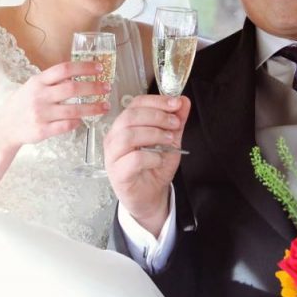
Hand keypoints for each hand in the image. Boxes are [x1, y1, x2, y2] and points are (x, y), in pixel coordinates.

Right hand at [0, 61, 109, 153]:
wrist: (4, 126)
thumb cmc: (22, 104)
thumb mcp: (33, 86)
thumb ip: (52, 81)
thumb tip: (80, 74)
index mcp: (38, 81)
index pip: (64, 69)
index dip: (84, 67)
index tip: (99, 67)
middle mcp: (39, 96)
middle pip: (72, 88)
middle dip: (93, 87)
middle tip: (106, 87)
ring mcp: (40, 114)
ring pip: (73, 110)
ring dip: (93, 108)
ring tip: (105, 106)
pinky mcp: (42, 130)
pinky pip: (66, 125)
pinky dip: (78, 122)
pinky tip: (84, 120)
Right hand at [104, 94, 189, 235]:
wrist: (151, 196)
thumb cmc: (154, 167)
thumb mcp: (170, 140)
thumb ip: (176, 121)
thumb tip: (183, 101)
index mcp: (125, 125)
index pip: (135, 104)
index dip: (156, 101)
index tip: (176, 104)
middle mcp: (114, 138)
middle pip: (130, 116)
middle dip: (157, 116)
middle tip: (174, 124)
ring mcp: (113, 156)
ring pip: (128, 135)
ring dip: (154, 134)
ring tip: (169, 140)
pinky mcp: (118, 173)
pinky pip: (133, 158)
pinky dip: (151, 157)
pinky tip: (159, 160)